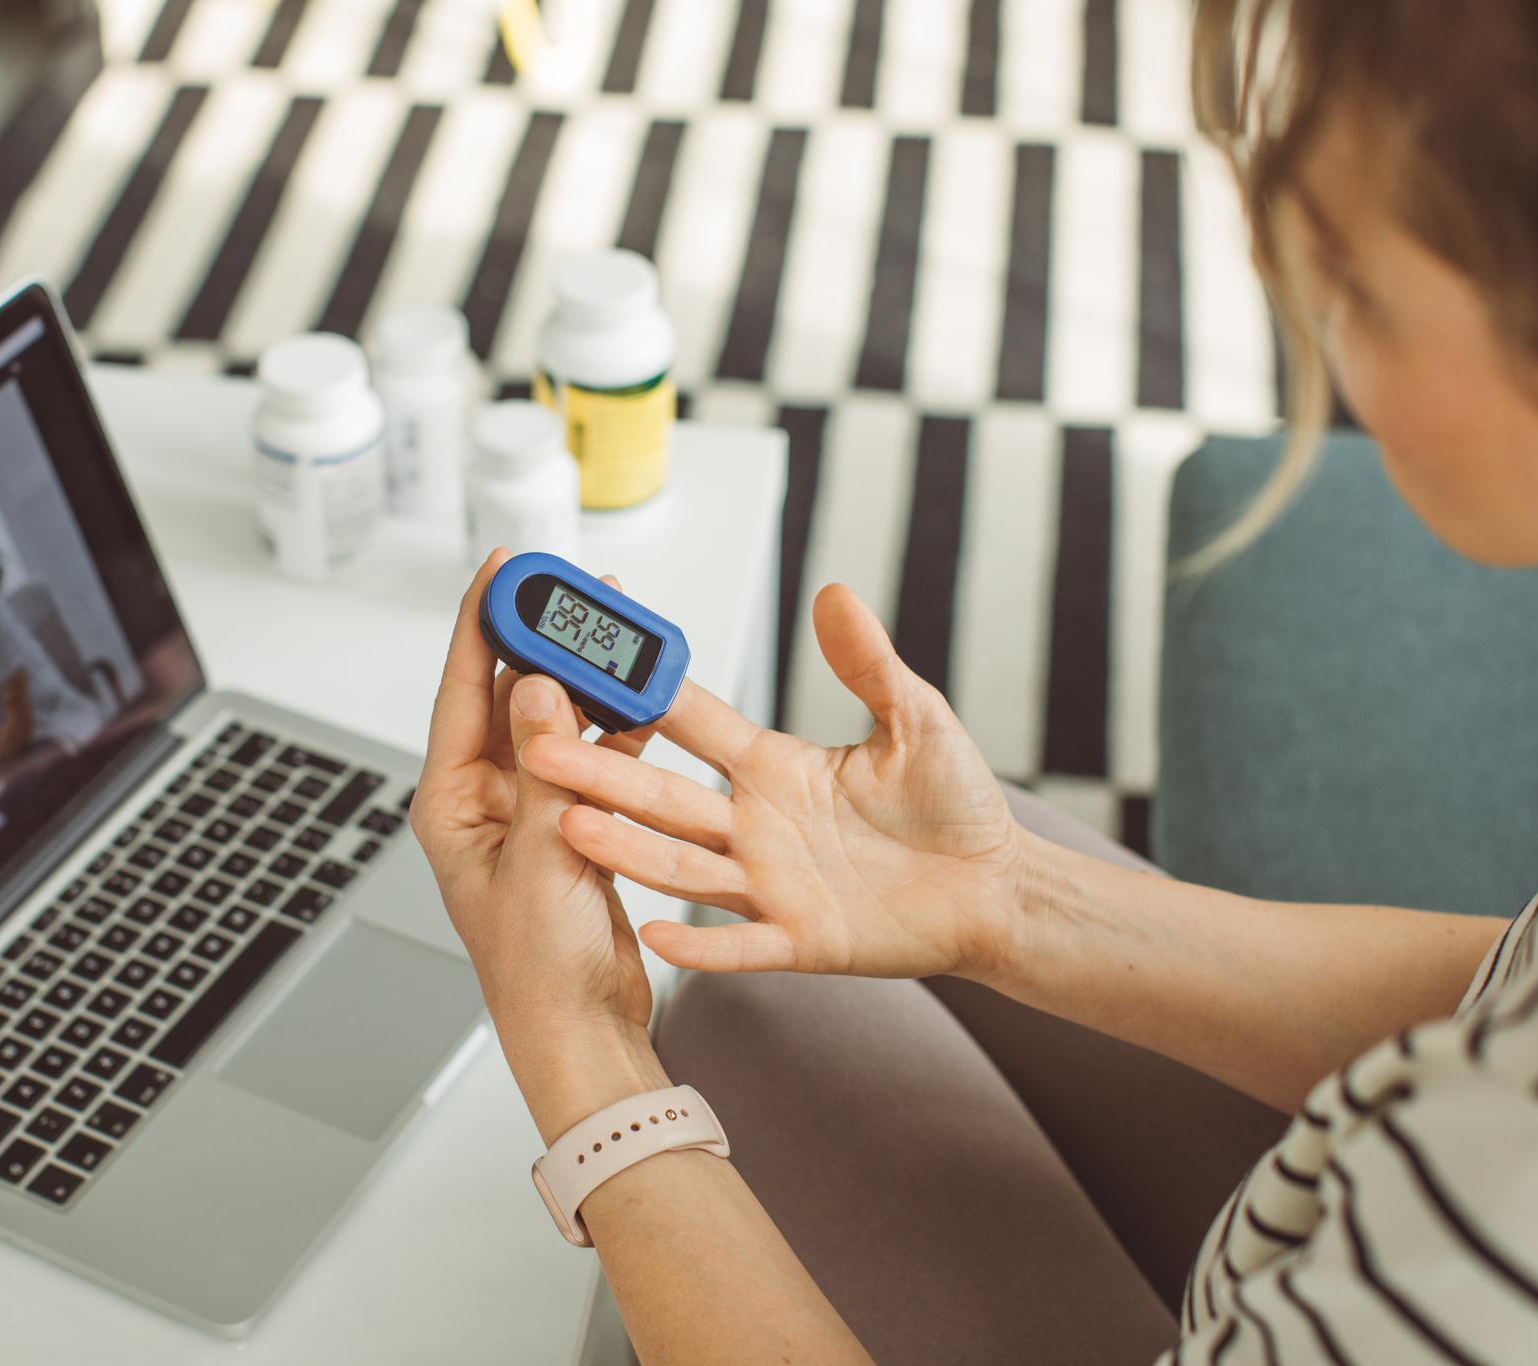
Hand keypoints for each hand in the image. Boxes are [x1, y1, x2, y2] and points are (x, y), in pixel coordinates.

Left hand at [412, 552, 671, 1140]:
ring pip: (555, 719)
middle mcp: (484, 798)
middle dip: (539, 634)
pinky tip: (642, 691)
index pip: (461, 689)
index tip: (501, 567)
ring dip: (584, 675)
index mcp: (452, 802)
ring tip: (614, 624)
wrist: (580, 1028)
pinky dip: (616, 723)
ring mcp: (529, 809)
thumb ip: (543, 768)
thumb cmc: (538, 967)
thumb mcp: (540, 856)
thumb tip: (534, 686)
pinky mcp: (571, 825)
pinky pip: (592, 756)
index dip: (481, 621)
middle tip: (568, 583)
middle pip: (508, 692)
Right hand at [517, 583, 1041, 983]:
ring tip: (570, 826)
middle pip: (663, 795)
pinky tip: (657, 933)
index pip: (693, 723)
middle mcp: (758, 826)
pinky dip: (700, 943)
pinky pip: (740, 944)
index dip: (641, 695)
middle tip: (539, 745)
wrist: (997, 889)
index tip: (584, 661)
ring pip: (682, 864)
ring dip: (627, 848)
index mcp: (774, 768)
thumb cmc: (957, 807)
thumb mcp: (915, 719)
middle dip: (600, 771)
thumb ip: (867, 662)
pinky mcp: (801, 939)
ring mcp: (772, 886)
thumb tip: (834, 594)